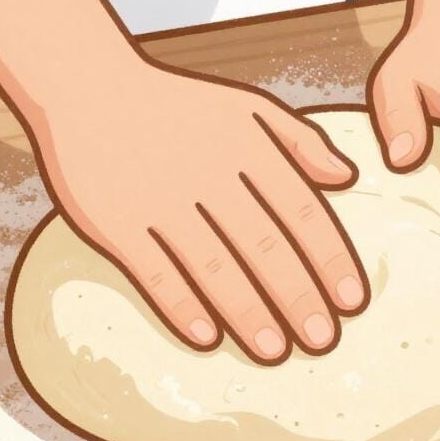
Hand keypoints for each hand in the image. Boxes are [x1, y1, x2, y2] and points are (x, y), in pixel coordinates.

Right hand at [29, 61, 368, 362]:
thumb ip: (300, 139)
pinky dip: (182, 306)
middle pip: (263, 244)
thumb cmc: (175, 104)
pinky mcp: (115, 222)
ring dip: (248, 312)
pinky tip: (207, 338)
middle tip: (322, 340)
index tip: (352, 300)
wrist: (86, 89)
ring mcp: (158, 199)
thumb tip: (347, 177)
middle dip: (297, 296)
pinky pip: (154, 272)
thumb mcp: (245, 106)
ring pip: (213, 265)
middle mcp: (206, 173)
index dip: (330, 258)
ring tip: (274, 351)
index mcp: (245, 144)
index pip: (301, 209)